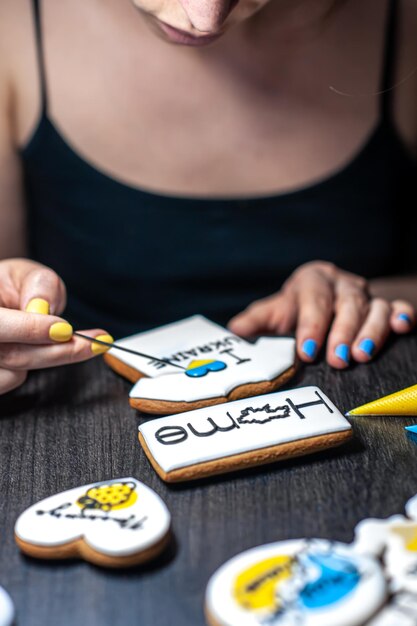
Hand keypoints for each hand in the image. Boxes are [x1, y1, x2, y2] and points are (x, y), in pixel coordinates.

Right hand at [0, 258, 112, 393]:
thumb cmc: (7, 285)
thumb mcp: (25, 273)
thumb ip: (39, 286)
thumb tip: (43, 310)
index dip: (31, 330)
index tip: (66, 329)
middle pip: (12, 355)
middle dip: (58, 351)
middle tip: (95, 343)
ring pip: (15, 372)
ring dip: (42, 356)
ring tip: (51, 334)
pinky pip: (12, 380)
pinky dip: (26, 366)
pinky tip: (27, 347)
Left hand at [228, 261, 414, 368]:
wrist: (320, 299)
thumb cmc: (294, 309)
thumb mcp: (273, 313)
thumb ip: (255, 322)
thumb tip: (234, 332)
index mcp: (312, 280)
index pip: (313, 300)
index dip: (311, 325)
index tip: (306, 351)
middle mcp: (342, 284)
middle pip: (347, 304)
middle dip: (342, 332)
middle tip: (338, 359)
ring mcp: (366, 294)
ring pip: (374, 307)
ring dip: (371, 331)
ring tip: (362, 356)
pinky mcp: (384, 305)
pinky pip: (399, 306)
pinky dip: (402, 315)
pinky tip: (402, 327)